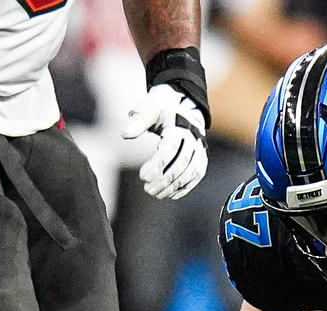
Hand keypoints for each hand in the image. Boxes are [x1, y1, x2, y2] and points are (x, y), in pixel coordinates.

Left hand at [123, 84, 207, 199]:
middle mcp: (194, 139)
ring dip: (175, 186)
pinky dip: (186, 186)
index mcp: (180, 126)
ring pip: (191, 172)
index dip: (157, 166)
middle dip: (165, 180)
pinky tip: (172, 194)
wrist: (183, 100)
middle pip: (181, 164)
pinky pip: (197, 175)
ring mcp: (200, 148)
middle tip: (148, 189)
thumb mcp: (148, 108)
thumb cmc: (161, 105)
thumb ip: (137, 121)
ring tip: (158, 194)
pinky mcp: (202, 156)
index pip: (169, 150)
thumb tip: (125, 134)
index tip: (142, 177)